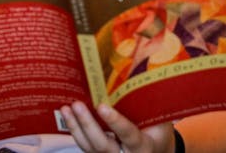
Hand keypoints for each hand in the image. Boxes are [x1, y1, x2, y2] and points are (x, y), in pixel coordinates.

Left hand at [59, 102, 173, 152]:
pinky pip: (84, 145)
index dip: (115, 122)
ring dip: (76, 127)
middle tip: (77, 105)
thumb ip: (147, 107)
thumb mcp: (158, 120)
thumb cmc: (157, 132)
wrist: (154, 150)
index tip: (102, 107)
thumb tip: (135, 79)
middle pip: (101, 145)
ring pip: (89, 147)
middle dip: (87, 124)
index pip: (127, 135)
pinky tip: (67, 115)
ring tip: (67, 108)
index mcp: (142, 147)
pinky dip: (74, 130)